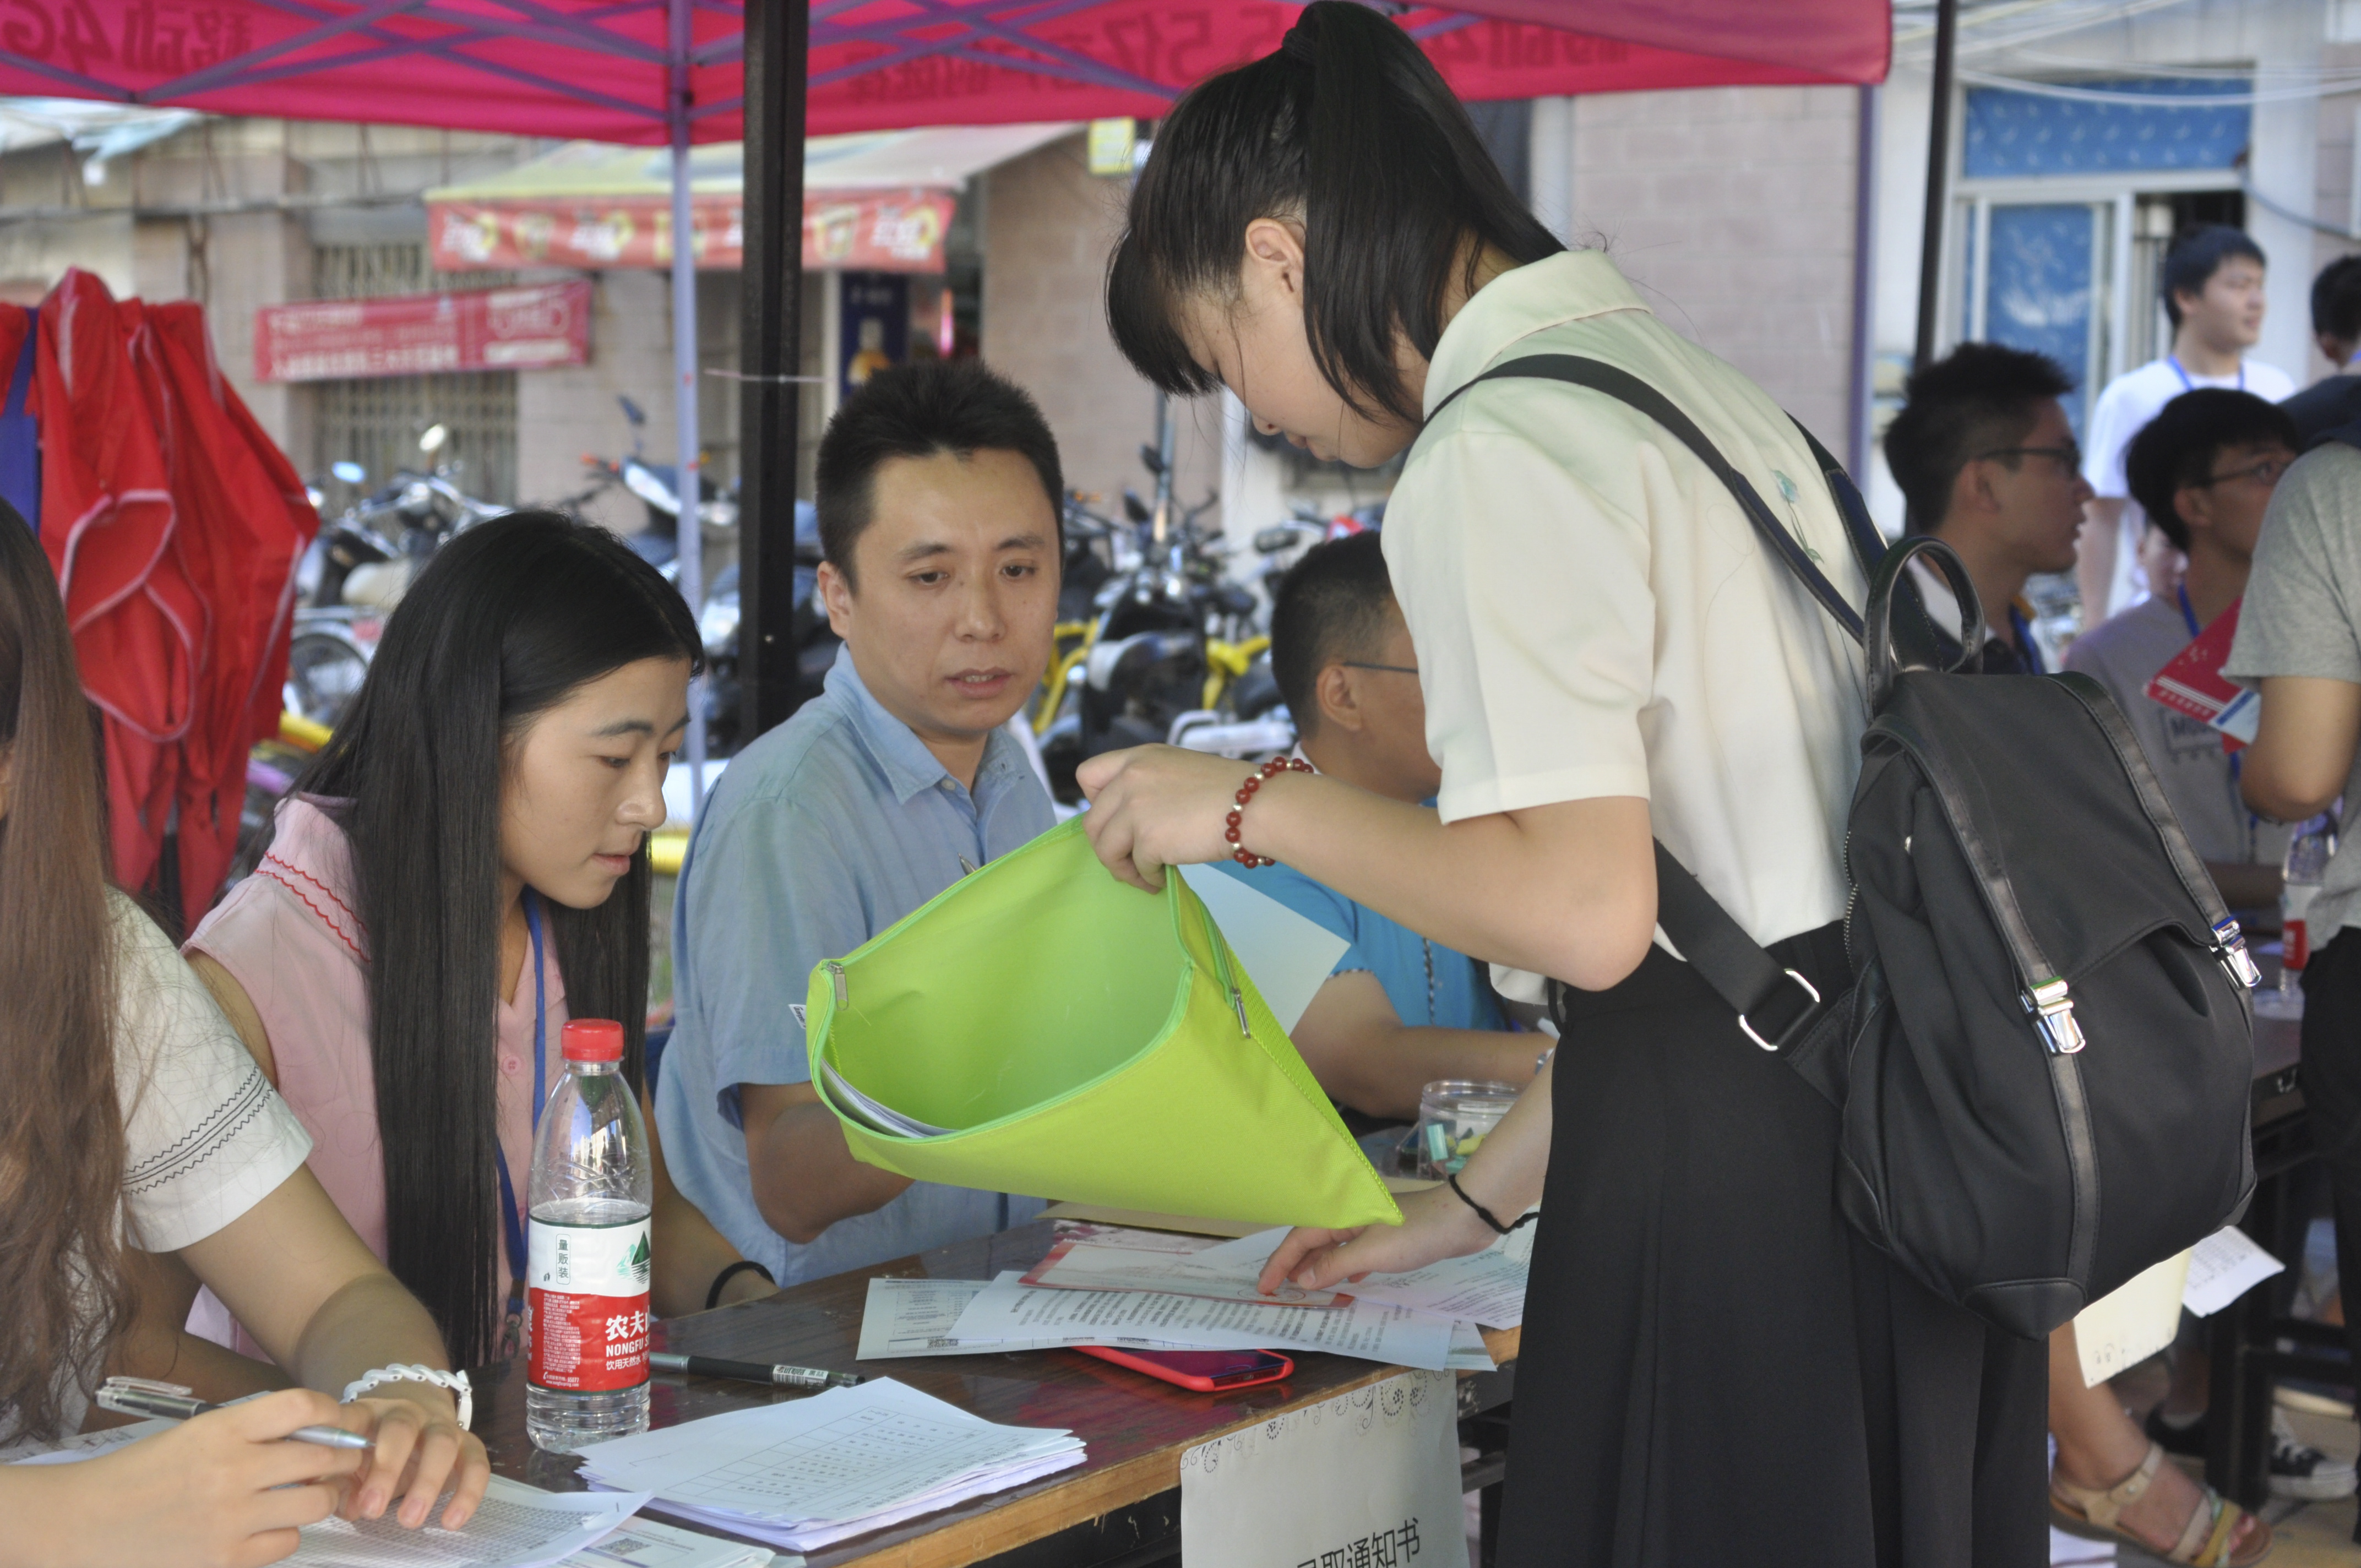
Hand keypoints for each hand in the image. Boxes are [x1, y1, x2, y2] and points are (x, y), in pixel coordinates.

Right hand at [42, 1388, 361, 1567]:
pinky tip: (265, 1527)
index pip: (301, 1407)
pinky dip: (285, 1534)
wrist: (80, 1523)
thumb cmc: (138, 1474)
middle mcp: (231, 1471)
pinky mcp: (225, 1559)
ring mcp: (230, 1519)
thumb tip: (316, 1434)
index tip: (338, 1421)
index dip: (332, 1412)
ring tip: (300, 1496)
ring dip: (316, 1499)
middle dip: (340, 1459)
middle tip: (337, 1462)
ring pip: (315, 1504)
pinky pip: (287, 1543)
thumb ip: (250, 1432)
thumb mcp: (194, 1434)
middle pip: (322, 1458)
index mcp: (220, 1429)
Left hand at [332, 1387, 489, 1530]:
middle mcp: (409, 1413)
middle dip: (387, 1468)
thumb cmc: (374, 1448)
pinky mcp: (469, 1444)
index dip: (340, 1440)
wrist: (418, 1419)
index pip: (352, 1419)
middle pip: (401, 1429)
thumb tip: (351, 1507)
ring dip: (427, 1483)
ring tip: (409, 1521)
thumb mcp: (349, 1462)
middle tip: (373, 1510)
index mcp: (370, 1414)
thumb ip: (340, 1483)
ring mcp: (442, 1426)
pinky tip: (452, 1521)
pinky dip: (468, 1493)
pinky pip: (477, 1464)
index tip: (327, 1468)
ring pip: (442, 1444)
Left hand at [1078, 745, 1278, 891]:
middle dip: (1108, 846)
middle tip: (1128, 860)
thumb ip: (1149, 784)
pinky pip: (1136, 867)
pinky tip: (1163, 879)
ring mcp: (1136, 808)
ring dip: (1123, 868)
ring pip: (1106, 848)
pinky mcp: (1148, 838)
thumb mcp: (1179, 770)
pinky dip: (1148, 877)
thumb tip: (1135, 819)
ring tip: (1145, 876)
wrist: (1254, 805)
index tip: (1116, 820)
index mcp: (1138, 757)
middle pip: (1092, 821)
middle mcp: (1130, 777)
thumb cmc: (1230, 790)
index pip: (1087, 775)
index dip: (1095, 803)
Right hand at [1255, 1184, 1494, 1294]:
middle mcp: (1350, 1218)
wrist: (1461, 1220)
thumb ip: (1335, 1265)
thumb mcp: (1371, 1253)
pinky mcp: (1387, 1238)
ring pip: (1334, 1249)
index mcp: (1341, 1215)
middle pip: (1312, 1242)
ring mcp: (1369, 1227)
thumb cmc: (1414, 1233)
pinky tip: (1346, 1282)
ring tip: (1305, 1291)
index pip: (1299, 1239)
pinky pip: (1355, 1254)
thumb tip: (1304, 1280)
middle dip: (1294, 1266)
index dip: (1279, 1263)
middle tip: (1277, 1291)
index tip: (1264, 1286)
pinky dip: (1345, 1268)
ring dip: (1318, 1269)